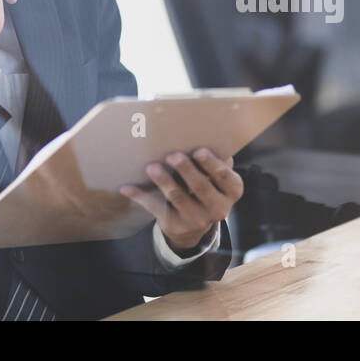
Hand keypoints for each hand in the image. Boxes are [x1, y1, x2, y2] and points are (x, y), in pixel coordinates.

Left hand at [119, 148, 242, 251]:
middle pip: (200, 187)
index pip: (224, 176)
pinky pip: (156, 207)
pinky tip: (127, 187)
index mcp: (232, 191)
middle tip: (172, 155)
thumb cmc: (208, 189)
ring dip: (163, 181)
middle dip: (186, 170)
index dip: (211, 164)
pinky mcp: (175, 224)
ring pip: (177, 197)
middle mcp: (218, 208)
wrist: (195, 225)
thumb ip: (217, 162)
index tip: (198, 150)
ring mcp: (196, 219)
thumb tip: (209, 135)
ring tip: (151, 167)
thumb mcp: (218, 179)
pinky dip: (140, 196)